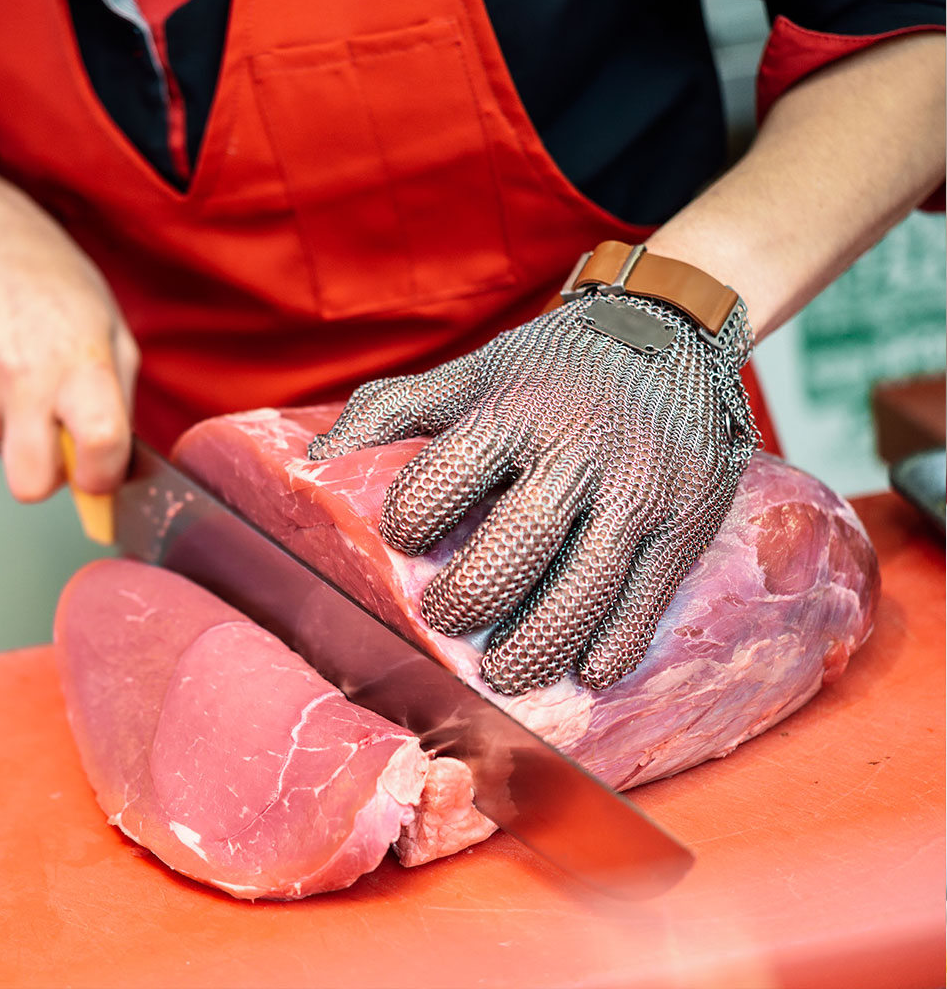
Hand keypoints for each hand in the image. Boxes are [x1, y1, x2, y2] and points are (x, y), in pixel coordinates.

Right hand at [0, 185, 138, 501]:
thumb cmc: (57, 288)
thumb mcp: (112, 333)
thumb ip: (117, 406)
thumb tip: (112, 476)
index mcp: (81, 362)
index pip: (98, 445)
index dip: (101, 475)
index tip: (98, 469)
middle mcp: (25, 373)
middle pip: (29, 484)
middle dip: (46, 476)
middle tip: (56, 439)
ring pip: (0, 450)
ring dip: (17, 427)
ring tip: (23, 373)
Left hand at [309, 292, 755, 694]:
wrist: (671, 331)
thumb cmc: (550, 367)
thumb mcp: (471, 372)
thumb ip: (392, 410)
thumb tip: (316, 457)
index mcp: (513, 411)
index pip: (447, 477)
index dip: (414, 520)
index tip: (405, 543)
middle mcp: (579, 450)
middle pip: (517, 546)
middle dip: (470, 598)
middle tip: (444, 622)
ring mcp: (640, 490)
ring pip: (585, 586)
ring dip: (538, 643)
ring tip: (503, 674)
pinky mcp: (688, 522)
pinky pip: (648, 597)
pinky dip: (615, 642)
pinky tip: (586, 669)